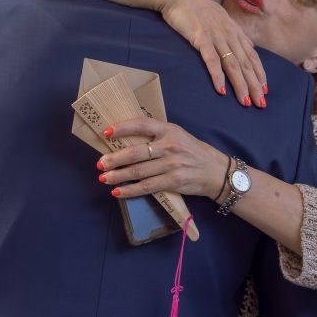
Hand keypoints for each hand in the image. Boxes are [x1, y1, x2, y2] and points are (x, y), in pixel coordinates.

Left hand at [98, 117, 228, 200]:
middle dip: (114, 159)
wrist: (216, 171)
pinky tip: (118, 192)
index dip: (122, 127)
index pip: (142, 124)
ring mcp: (172, 164)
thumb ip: (157, 136)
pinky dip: (130, 191)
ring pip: (138, 171)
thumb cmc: (193, 152)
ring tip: (104, 178)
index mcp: (169, 130)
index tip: (106, 132)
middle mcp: (170, 145)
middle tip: (100, 163)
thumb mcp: (178, 136)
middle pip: (136, 152)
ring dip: (118, 175)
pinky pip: (147, 187)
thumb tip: (126, 141)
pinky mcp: (174, 181)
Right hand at [157, 0, 266, 107]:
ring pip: (232, 64)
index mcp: (233, 30)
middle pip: (245, 63)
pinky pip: (211, 60)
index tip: (265, 89)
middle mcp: (229, 34)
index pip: (251, 55)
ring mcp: (216, 36)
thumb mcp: (219, 17)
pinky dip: (217, 76)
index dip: (259, 73)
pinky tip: (221, 90)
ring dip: (240, 84)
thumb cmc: (195, 7)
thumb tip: (245, 45)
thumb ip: (231, 32)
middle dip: (255, 85)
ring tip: (246, 101)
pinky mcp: (201, 38)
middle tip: (261, 104)